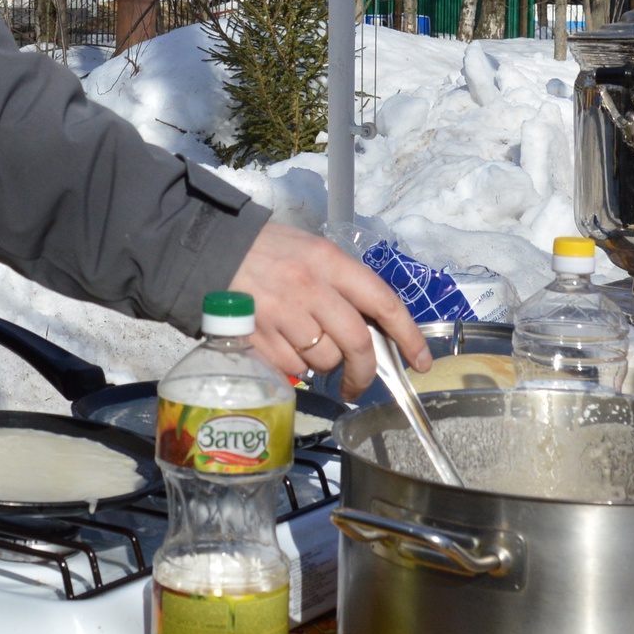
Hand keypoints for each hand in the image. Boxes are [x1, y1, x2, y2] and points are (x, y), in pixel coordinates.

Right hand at [226, 223, 430, 396]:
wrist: (212, 251)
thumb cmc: (269, 252)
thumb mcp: (313, 252)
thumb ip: (344, 285)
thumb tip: (375, 329)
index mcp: (329, 262)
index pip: (383, 303)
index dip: (409, 336)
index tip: (420, 360)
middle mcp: (310, 288)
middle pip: (357, 344)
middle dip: (365, 372)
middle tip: (359, 382)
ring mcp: (283, 315)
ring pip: (324, 361)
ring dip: (323, 364)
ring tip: (305, 343)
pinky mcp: (259, 338)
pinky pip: (293, 369)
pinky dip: (294, 366)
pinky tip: (282, 344)